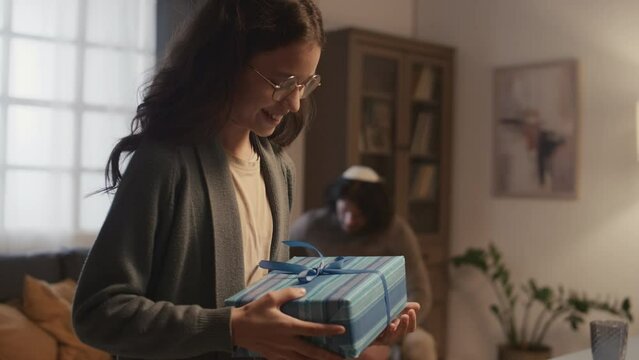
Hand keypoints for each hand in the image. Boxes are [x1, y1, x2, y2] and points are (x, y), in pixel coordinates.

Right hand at [231, 287, 345, 359]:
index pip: (313, 329)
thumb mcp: (271, 298)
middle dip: (329, 356)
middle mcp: (288, 342)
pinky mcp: (274, 357)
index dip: (329, 330)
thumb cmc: (253, 312)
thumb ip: (289, 294)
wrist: (235, 329)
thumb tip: (303, 291)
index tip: (342, 330)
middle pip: (313, 352)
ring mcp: (281, 352)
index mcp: (289, 326)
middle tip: (343, 358)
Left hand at [371, 302, 419, 345]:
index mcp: (399, 329)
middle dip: (403, 325)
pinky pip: (377, 338)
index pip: (410, 328)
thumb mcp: (394, 309)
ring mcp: (383, 339)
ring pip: (390, 338)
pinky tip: (382, 327)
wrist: (364, 320)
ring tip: (392, 324)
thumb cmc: (382, 313)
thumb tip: (418, 306)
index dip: (412, 321)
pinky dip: (381, 333)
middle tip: (404, 316)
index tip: (412, 311)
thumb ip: (405, 307)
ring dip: (392, 331)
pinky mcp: (372, 339)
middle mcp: (393, 336)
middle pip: (401, 334)